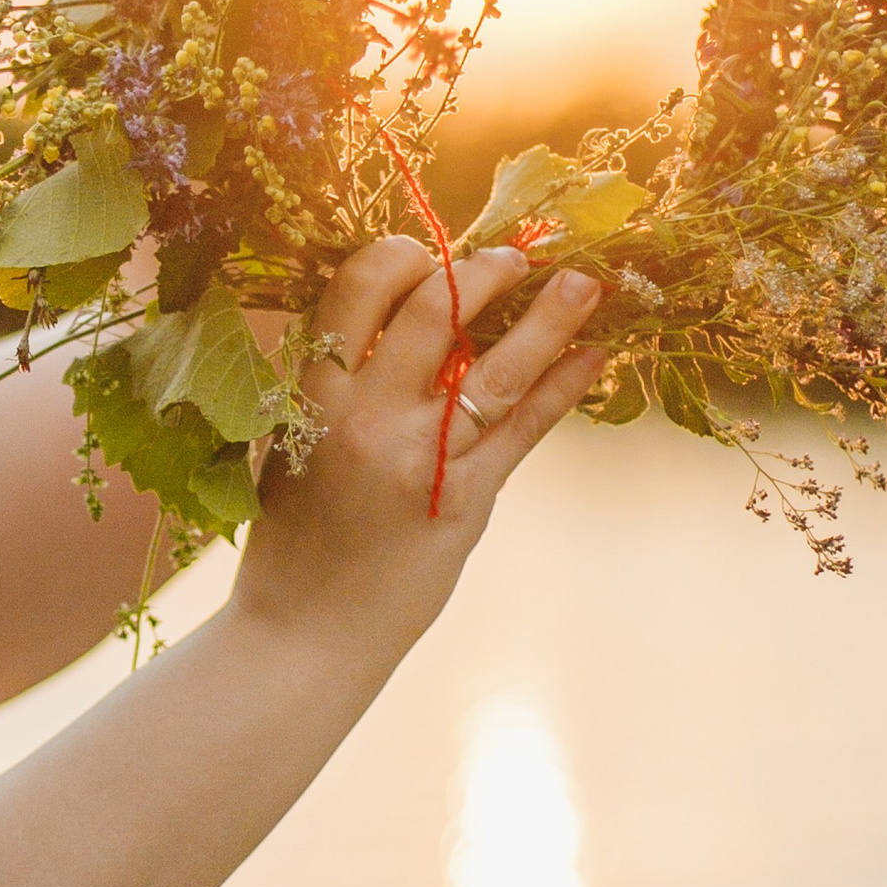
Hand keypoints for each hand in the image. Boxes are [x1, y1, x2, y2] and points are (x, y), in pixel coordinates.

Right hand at [237, 238, 607, 659]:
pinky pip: (524, 429)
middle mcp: (365, 417)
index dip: (402, 255)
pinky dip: (563, 387)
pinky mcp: (463, 502)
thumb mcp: (293, 447)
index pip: (359, 290)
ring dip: (548, 316)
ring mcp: (419, 459)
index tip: (430, 250)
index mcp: (312, 394)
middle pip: (436, 310)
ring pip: (496, 366)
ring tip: (586, 283)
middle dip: (484, 271)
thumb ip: (335, 388)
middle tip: (517, 256)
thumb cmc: (294, 542)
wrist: (305, 635)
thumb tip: (389, 326)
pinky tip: (593, 356)